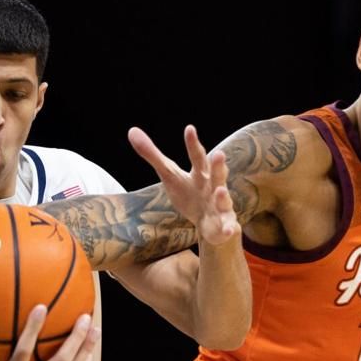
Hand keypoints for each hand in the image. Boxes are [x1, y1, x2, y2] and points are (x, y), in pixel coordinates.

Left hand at [127, 125, 239, 245]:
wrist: (208, 224)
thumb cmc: (189, 193)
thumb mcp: (169, 175)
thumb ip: (153, 154)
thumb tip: (131, 130)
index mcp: (201, 173)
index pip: (197, 156)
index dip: (193, 144)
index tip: (189, 129)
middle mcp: (214, 187)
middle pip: (217, 174)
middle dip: (218, 165)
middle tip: (219, 153)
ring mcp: (221, 206)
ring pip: (224, 200)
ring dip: (224, 196)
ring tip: (221, 191)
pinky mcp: (225, 225)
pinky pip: (228, 227)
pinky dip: (229, 228)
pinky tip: (229, 231)